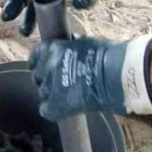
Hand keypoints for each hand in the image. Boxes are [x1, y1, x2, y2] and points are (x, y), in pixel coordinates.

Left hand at [29, 36, 151, 120]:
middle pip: (38, 76)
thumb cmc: (106, 57)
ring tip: (70, 95)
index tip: (44, 67)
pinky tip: (64, 109)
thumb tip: (70, 40)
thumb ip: (71, 44)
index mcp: (51, 49)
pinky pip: (45, 109)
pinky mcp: (54, 105)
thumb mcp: (84, 43)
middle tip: (61, 83)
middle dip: (47, 79)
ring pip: (43, 93)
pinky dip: (54, 110)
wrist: (115, 76)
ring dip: (53, 94)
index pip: (36, 56)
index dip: (39, 63)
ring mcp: (48, 87)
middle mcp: (46, 66)